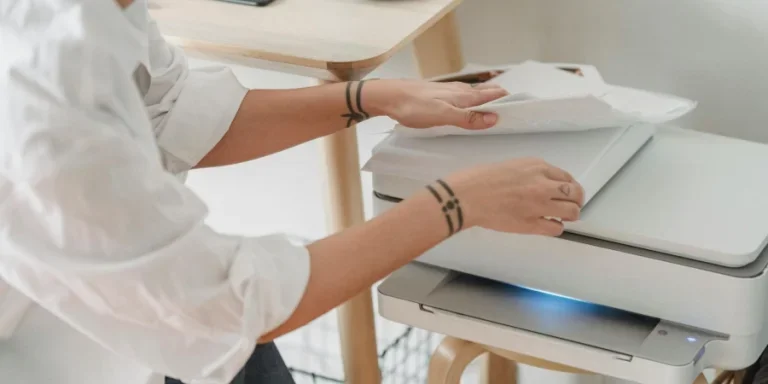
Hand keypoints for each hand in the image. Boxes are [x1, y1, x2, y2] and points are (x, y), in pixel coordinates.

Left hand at [365, 79, 507, 129]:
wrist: (388, 96)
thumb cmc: (413, 107)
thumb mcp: (442, 116)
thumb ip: (468, 118)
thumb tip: (495, 118)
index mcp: (464, 96)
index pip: (493, 96)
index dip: (509, 102)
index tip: (524, 110)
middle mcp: (459, 91)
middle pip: (486, 95)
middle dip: (501, 102)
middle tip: (515, 113)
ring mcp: (449, 92)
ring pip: (475, 96)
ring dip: (487, 102)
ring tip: (497, 111)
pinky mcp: (439, 95)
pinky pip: (463, 98)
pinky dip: (473, 103)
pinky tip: (469, 108)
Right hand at [441, 158, 584, 235]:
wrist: (466, 196)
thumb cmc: (478, 179)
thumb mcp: (509, 166)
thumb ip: (528, 174)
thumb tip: (536, 184)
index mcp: (536, 166)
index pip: (565, 176)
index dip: (569, 186)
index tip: (566, 192)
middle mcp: (543, 184)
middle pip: (575, 193)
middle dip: (575, 200)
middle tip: (570, 206)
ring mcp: (539, 205)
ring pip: (572, 212)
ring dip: (569, 215)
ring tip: (561, 217)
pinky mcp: (532, 224)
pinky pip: (556, 228)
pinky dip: (555, 228)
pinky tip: (548, 225)